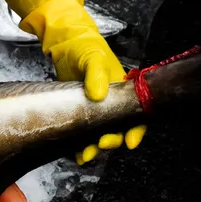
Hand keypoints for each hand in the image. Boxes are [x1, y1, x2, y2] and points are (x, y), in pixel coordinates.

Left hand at [0, 0, 145, 164]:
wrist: (63, 45)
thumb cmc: (83, 47)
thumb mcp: (91, 56)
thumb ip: (96, 74)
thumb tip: (99, 95)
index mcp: (123, 90)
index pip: (136, 114)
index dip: (136, 130)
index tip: (130, 143)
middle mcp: (112, 102)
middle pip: (118, 129)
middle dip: (111, 140)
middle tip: (100, 145)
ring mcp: (96, 109)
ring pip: (100, 134)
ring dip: (94, 147)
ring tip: (84, 156)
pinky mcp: (80, 112)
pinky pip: (83, 132)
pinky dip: (80, 144)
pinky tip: (75, 153)